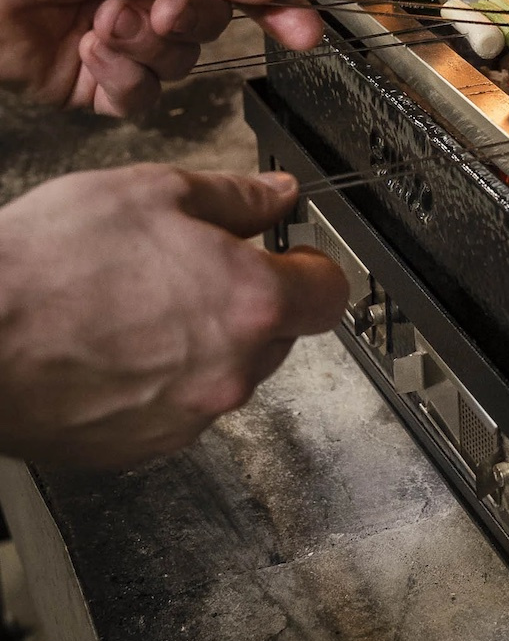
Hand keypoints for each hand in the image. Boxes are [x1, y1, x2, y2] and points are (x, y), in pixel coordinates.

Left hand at [0, 0, 322, 115]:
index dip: (276, 6)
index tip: (305, 29)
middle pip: (212, 28)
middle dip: (190, 20)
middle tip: (158, 8)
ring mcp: (124, 44)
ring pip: (180, 66)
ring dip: (144, 47)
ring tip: (100, 21)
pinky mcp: (96, 84)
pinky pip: (141, 99)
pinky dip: (123, 79)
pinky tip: (89, 51)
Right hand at [0, 165, 347, 468]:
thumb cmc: (46, 266)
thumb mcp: (152, 193)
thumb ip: (235, 197)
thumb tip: (279, 196)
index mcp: (250, 302)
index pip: (329, 292)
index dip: (311, 267)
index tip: (290, 255)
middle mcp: (232, 371)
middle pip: (278, 332)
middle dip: (249, 299)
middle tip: (190, 268)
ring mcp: (189, 417)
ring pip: (227, 370)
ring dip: (204, 340)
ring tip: (137, 304)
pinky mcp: (144, 447)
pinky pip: (178, 406)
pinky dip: (161, 378)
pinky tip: (114, 345)